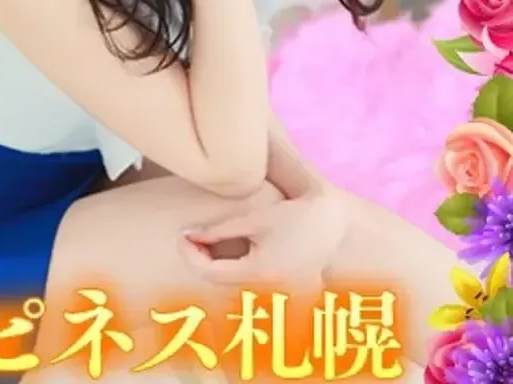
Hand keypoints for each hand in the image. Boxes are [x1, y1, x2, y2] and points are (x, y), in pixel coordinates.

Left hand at [178, 188, 346, 289]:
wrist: (332, 224)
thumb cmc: (293, 215)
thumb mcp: (254, 218)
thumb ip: (219, 230)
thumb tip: (188, 235)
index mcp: (259, 273)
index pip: (209, 273)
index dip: (190, 254)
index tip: (182, 233)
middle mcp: (268, 293)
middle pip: (220, 283)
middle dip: (201, 259)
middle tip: (192, 234)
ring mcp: (279, 299)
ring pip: (233, 288)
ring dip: (217, 267)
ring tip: (209, 242)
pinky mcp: (285, 297)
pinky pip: (250, 289)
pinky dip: (236, 275)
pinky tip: (233, 255)